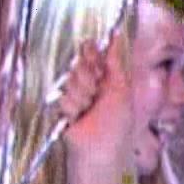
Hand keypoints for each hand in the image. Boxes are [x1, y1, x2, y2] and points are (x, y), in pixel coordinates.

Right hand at [54, 39, 134, 177]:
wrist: (102, 148)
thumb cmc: (117, 123)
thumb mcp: (121, 87)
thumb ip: (115, 61)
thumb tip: (116, 35)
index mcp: (104, 78)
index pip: (91, 55)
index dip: (91, 52)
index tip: (92, 49)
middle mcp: (89, 85)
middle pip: (79, 64)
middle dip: (88, 76)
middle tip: (96, 91)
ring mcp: (74, 96)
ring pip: (70, 79)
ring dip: (82, 94)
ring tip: (89, 109)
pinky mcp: (62, 107)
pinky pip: (62, 96)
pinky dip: (73, 107)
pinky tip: (78, 117)